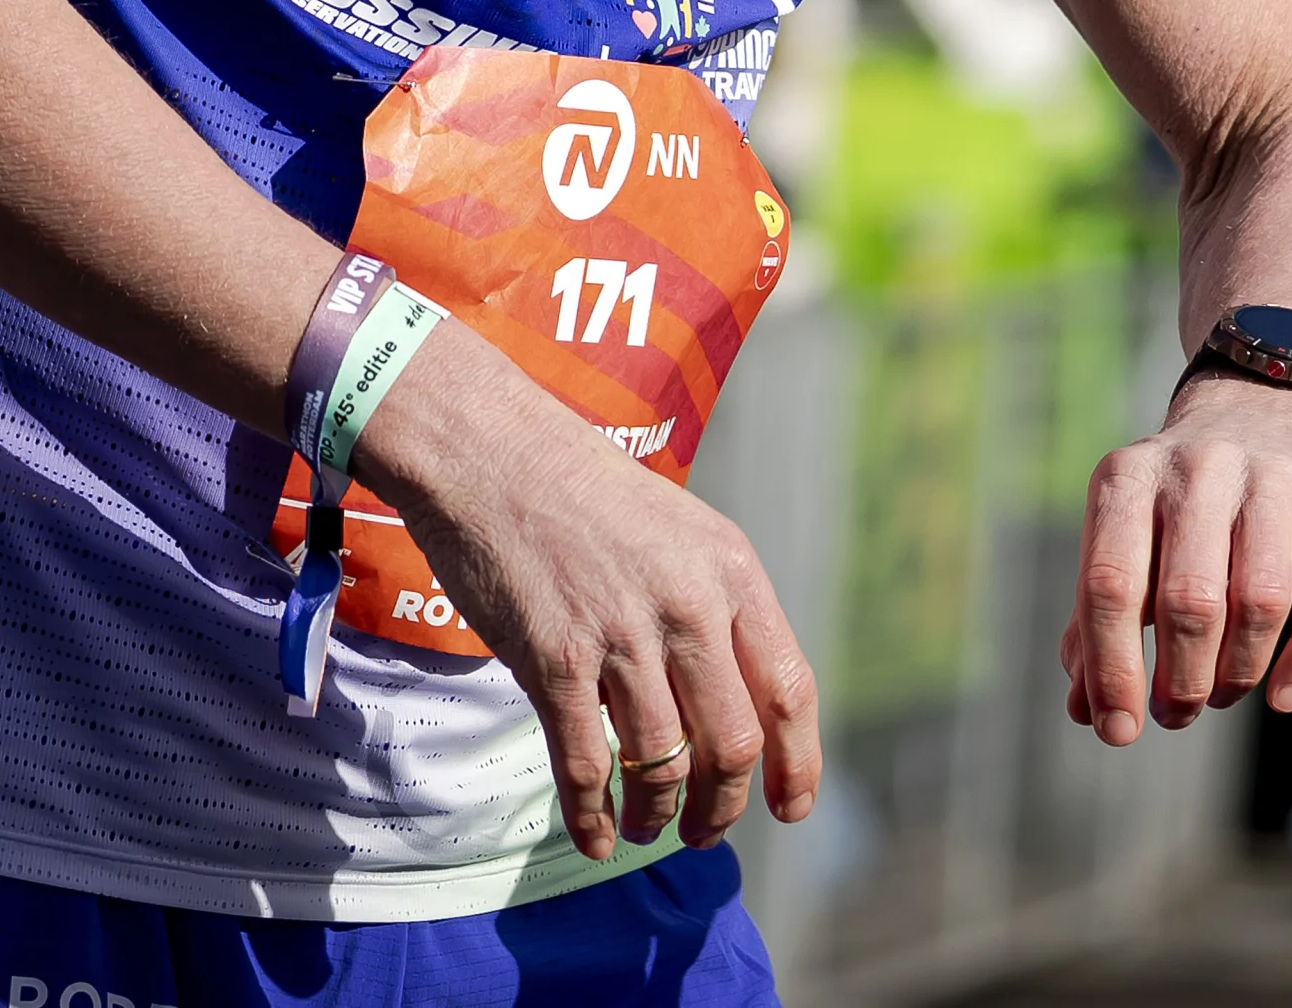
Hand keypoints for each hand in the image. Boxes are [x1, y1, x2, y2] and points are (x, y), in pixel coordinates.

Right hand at [362, 326, 821, 861]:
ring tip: (652, 828)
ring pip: (664, 764)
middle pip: (734, 742)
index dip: (797, 763)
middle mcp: (689, 606)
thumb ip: (717, 608)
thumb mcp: (683, 534)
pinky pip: (586, 767)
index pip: (790, 689)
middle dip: (725, 804)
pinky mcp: (553, 661)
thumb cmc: (587, 495)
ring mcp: (621, 636)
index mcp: (733, 572)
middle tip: (706, 830)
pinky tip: (597, 838)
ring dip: (661, 814)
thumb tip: (738, 702)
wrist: (494, 453)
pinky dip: (594, 817)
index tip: (790, 808)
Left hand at [1061, 372, 1291, 743]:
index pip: (1110, 585)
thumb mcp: (1124, 538)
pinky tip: (1281, 696)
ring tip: (1220, 694)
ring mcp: (1273, 476)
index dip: (1112, 671)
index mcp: (1129, 477)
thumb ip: (1098, 619)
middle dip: (1180, 680)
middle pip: (1190, 601)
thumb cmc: (1173, 505)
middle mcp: (1199, 466)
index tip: (1118, 731)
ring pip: (1260, 602)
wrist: (1257, 411)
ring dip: (1237, 673)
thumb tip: (1089, 711)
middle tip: (1176, 712)